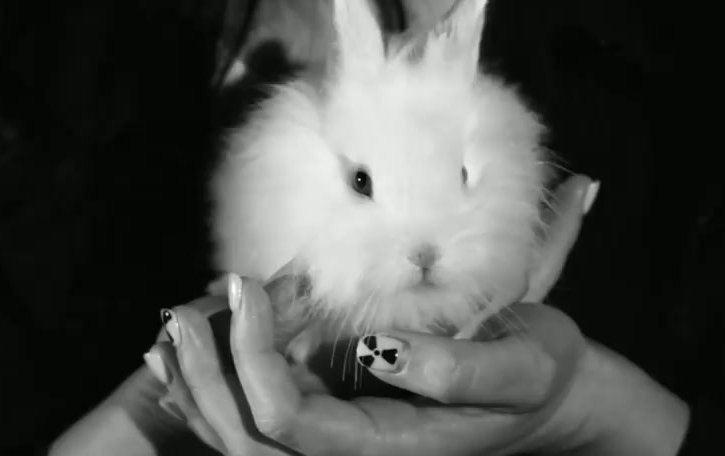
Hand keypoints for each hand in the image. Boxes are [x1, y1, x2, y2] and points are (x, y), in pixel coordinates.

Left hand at [151, 176, 690, 455]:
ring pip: (244, 435)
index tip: (250, 285)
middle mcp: (355, 453)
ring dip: (201, 381)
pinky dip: (220, 379)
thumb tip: (380, 351)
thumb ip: (457, 370)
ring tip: (174, 323)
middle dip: (205, 377)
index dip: (255, 359)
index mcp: (391, 448)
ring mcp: (341, 439)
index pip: (292, 425)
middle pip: (249, 441)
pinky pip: (261, 413)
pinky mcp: (335, 414)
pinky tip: (198, 338)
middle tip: (182, 310)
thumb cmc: (540, 371)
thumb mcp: (522, 365)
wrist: (550, 389)